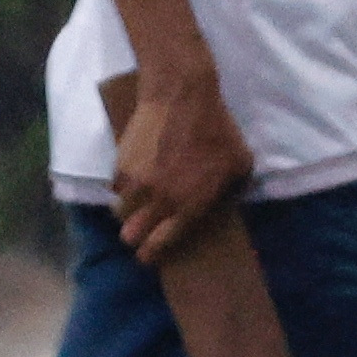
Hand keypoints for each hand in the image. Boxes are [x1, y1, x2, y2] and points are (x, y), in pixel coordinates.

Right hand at [103, 55, 250, 268]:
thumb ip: (234, 190)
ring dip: (127, 213)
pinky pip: (116, 188)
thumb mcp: (241, 163)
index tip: (148, 257)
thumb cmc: (218, 131)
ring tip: (135, 207)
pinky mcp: (120, 166)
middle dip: (135, 237)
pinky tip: (132, 181)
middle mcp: (159, 201)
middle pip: (132, 235)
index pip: (162, 243)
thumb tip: (228, 203)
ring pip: (120, 213)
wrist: (182, 99)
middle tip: (139, 234)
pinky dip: (122, 189)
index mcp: (190, 205)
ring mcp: (136, 184)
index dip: (151, 254)